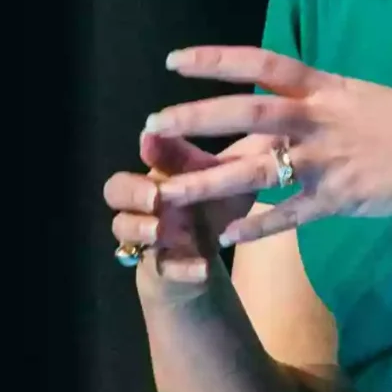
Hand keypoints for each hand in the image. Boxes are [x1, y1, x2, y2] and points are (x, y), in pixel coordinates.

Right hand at [100, 131, 277, 294]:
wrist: (202, 257)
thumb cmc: (216, 207)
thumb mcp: (232, 180)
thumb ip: (247, 155)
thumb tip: (276, 122)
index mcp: (164, 172)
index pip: (147, 154)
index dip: (149, 148)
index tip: (152, 140)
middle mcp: (144, 201)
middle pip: (115, 189)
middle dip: (131, 190)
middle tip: (155, 195)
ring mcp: (144, 234)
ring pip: (122, 229)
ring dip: (142, 228)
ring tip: (162, 231)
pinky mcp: (156, 267)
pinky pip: (158, 269)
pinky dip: (180, 268)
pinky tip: (202, 268)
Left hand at [142, 46, 391, 245]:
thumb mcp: (357, 99)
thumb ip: (308, 109)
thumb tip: (260, 124)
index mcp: (325, 88)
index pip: (262, 63)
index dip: (216, 59)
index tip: (173, 59)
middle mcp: (320, 120)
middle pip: (248, 113)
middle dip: (197, 119)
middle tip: (152, 126)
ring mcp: (328, 161)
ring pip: (258, 170)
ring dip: (209, 184)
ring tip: (168, 194)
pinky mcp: (340, 200)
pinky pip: (290, 216)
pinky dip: (257, 228)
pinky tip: (225, 237)